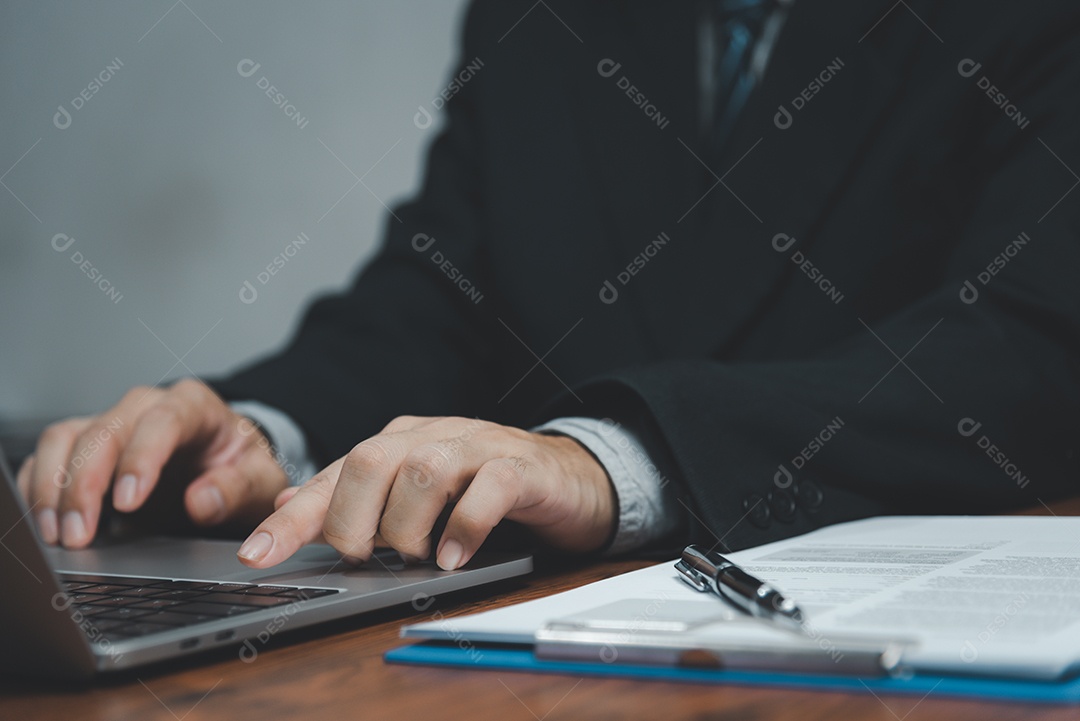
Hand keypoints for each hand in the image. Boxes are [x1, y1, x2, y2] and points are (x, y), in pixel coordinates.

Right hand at [16, 379, 288, 547]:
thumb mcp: (260, 480)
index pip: (164, 421)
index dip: (142, 458)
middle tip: (80, 534)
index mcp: (195, 406)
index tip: (128, 502)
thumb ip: (238, 489)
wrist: (231, 463)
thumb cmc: (244, 467)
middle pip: (105, 430)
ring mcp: (114, 423)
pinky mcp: (88, 444)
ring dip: (54, 487)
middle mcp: (148, 406)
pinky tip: (45, 523)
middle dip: (86, 484)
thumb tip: (201, 501)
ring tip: (59, 535)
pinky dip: (39, 486)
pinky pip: (49, 455)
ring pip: (67, 438)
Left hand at [236, 416, 615, 570]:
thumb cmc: (483, 489)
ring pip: (423, 471)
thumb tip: (285, 507)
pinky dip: (465, 526)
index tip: (256, 556)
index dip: (294, 517)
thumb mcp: (413, 496)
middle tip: (368, 557)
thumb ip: (352, 498)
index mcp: (399, 443)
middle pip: (370, 462)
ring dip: (409, 526)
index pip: (334, 474)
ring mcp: (479, 448)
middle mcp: (433, 437)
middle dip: (354, 520)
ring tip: (418, 557)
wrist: (568, 477)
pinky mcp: (521, 468)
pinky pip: (488, 488)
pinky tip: (455, 557)